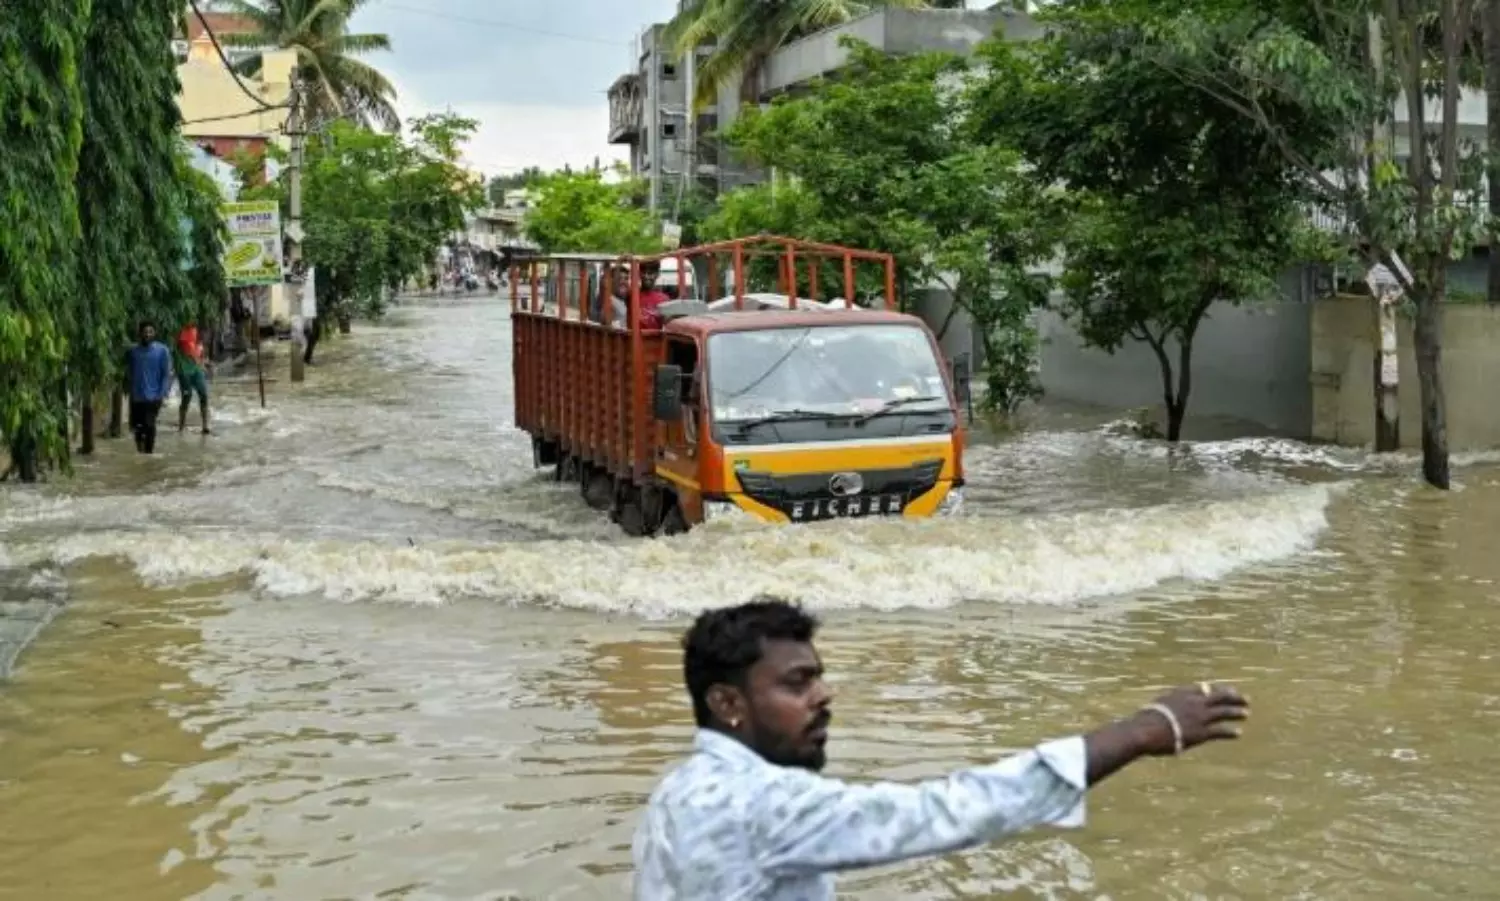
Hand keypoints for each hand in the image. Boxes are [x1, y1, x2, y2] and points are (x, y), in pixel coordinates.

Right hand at [1132, 682, 1248, 755]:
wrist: (1146, 730)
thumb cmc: (1145, 719)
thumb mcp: (1156, 705)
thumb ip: (1167, 704)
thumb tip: (1167, 709)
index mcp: (1182, 693)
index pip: (1205, 688)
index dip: (1218, 689)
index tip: (1227, 690)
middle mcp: (1194, 702)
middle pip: (1219, 696)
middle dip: (1234, 697)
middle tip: (1245, 699)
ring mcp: (1199, 717)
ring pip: (1224, 712)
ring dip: (1236, 712)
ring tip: (1245, 713)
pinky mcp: (1202, 733)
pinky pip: (1220, 731)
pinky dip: (1230, 732)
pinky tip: (1238, 733)